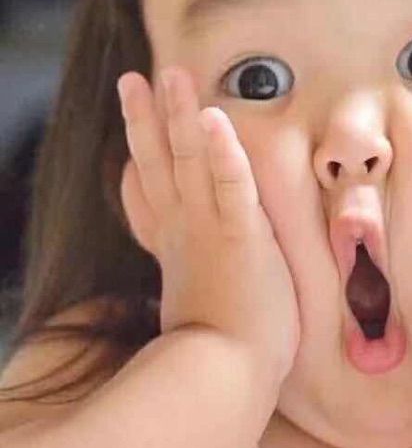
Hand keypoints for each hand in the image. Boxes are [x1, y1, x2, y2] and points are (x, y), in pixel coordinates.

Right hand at [117, 66, 299, 384]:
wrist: (235, 371)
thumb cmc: (224, 334)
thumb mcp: (195, 289)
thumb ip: (185, 260)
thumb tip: (175, 248)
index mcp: (175, 238)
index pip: (150, 184)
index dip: (138, 146)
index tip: (134, 112)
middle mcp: (184, 226)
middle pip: (159, 161)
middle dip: (146, 118)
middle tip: (135, 78)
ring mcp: (209, 227)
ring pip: (189, 161)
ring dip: (178, 116)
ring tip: (170, 75)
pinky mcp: (240, 235)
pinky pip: (231, 186)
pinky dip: (222, 152)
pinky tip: (212, 119)